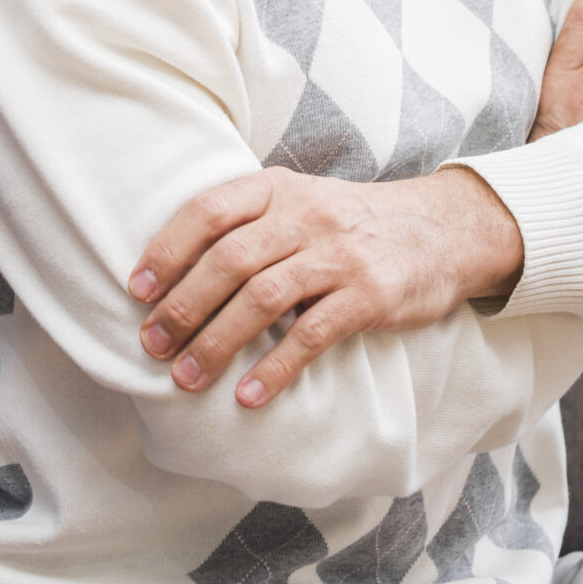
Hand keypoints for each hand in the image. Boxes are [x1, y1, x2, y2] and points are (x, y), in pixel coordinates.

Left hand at [127, 164, 521, 408]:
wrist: (444, 229)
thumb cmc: (352, 222)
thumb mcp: (300, 201)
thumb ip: (247, 223)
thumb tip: (174, 271)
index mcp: (277, 189)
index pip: (209, 211)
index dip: (168, 250)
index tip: (138, 290)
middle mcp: (304, 216)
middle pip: (229, 260)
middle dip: (183, 306)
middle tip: (152, 344)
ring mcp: (338, 255)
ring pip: (263, 298)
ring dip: (218, 342)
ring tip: (187, 377)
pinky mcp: (368, 295)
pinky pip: (312, 334)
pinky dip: (275, 367)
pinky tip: (249, 395)